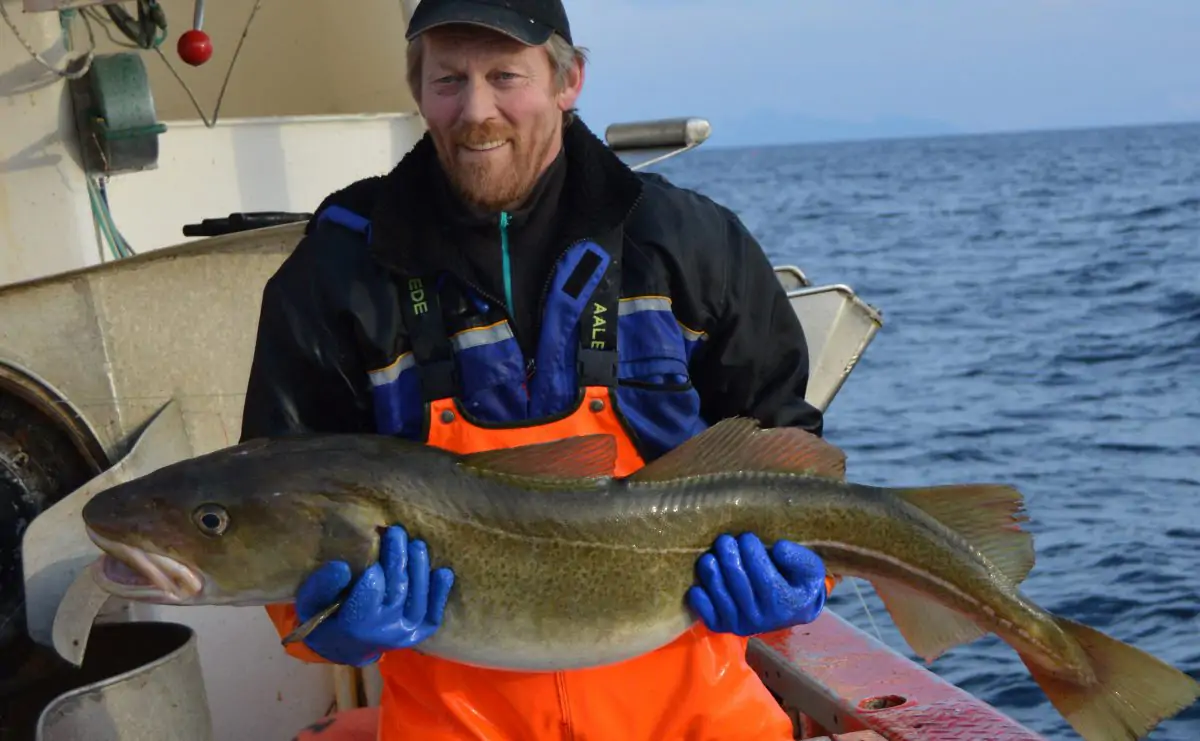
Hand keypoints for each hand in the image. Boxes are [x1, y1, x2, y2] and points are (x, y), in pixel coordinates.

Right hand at [295, 525, 454, 665]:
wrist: (342, 647)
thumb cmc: (323, 617)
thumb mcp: (309, 601)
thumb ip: (321, 585)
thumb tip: (342, 567)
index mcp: (354, 625)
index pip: (371, 590)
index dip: (375, 567)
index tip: (373, 544)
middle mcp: (383, 632)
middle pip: (398, 589)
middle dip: (398, 557)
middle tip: (396, 531)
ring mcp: (403, 636)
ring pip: (418, 599)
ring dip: (419, 568)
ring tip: (415, 544)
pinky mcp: (417, 636)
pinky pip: (432, 616)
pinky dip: (439, 594)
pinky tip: (443, 572)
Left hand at [686, 533, 826, 635]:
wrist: (790, 610)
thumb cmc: (798, 582)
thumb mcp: (811, 568)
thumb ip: (799, 558)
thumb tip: (778, 548)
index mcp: (785, 604)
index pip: (764, 578)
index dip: (753, 555)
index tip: (747, 537)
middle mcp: (762, 619)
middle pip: (739, 584)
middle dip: (729, 558)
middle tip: (724, 540)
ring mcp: (741, 625)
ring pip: (721, 597)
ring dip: (712, 574)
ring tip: (710, 556)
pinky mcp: (724, 627)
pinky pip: (708, 615)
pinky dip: (700, 600)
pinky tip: (698, 584)